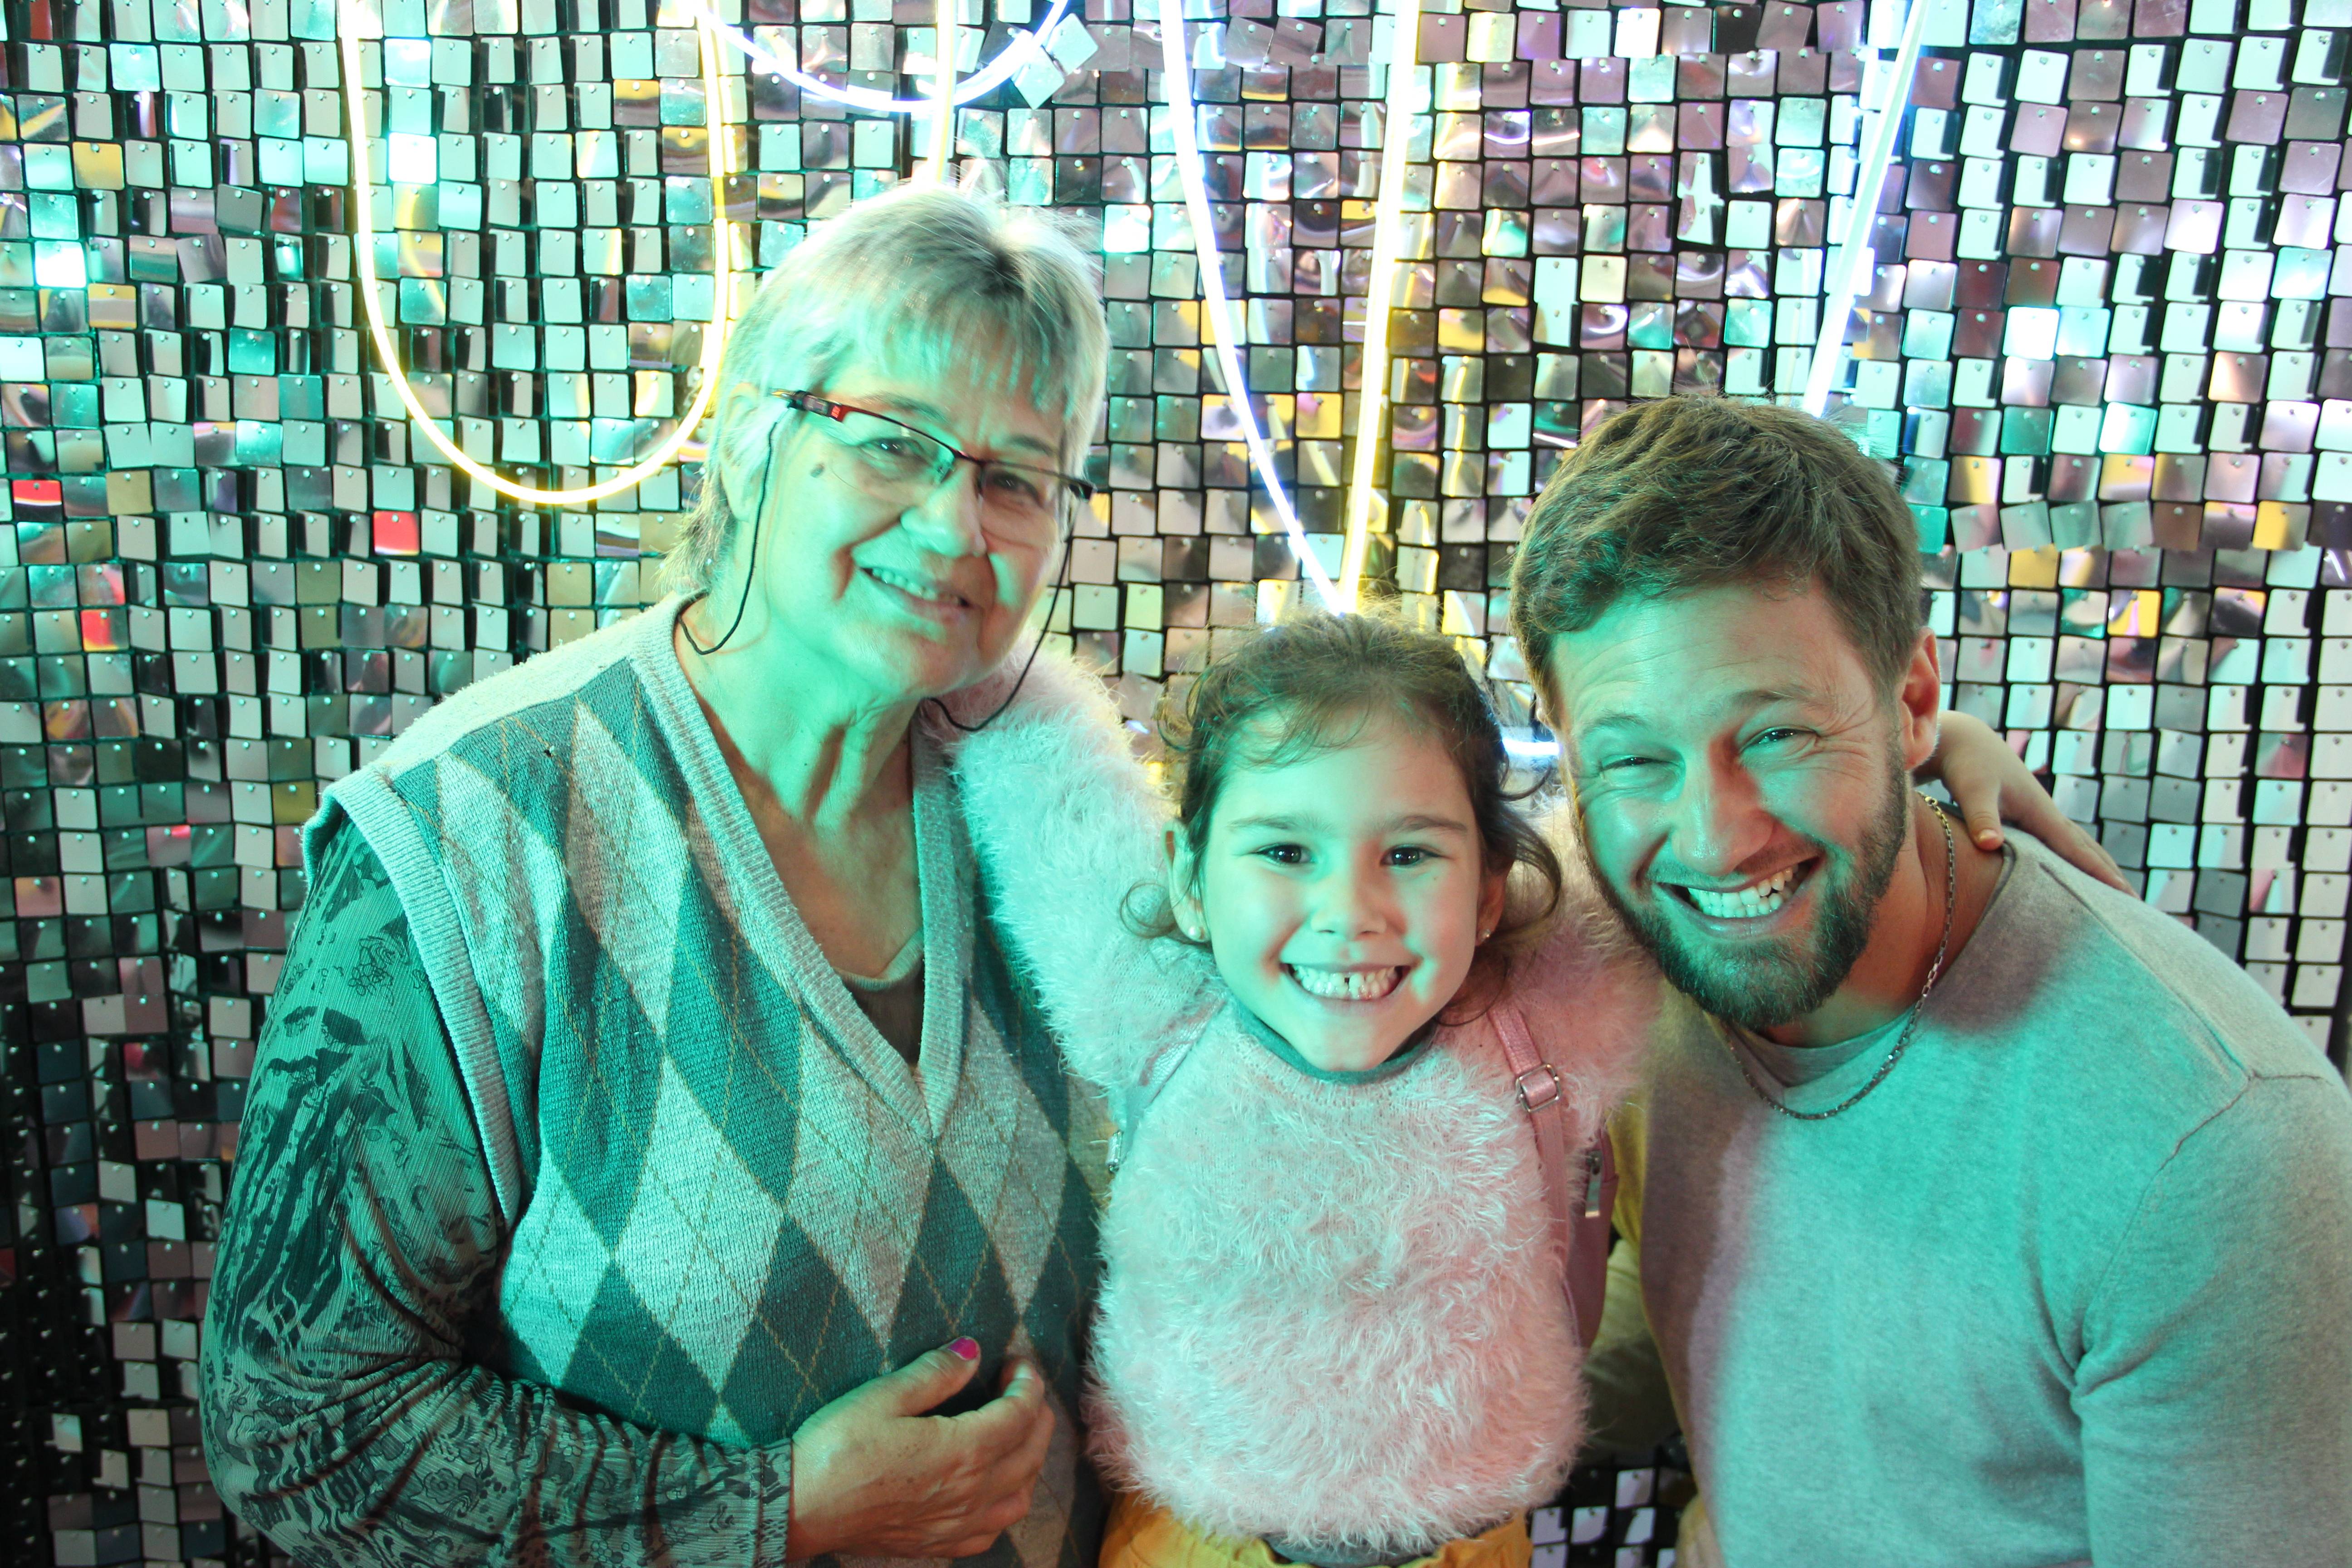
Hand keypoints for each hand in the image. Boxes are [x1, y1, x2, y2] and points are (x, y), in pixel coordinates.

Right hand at [786, 1341, 1055, 1559]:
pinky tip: (993, 1489)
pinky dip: (1004, 1505)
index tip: (1017, 1362)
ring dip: (1030, 1462)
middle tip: (1023, 1389)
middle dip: (1037, 1416)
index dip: (1027, 1382)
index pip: (1020, 1414)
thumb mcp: (884, 1395)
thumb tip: (973, 1351)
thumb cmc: (837, 1447)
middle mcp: (970, 1493)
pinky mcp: (937, 1545)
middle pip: (1030, 1454)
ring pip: (1019, 1497)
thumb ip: (936, 1373)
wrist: (799, 1508)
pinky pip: (991, 1532)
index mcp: (963, 1451)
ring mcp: (956, 1525)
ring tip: (1017, 1435)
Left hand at [1925, 712, 2129, 891]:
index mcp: (2040, 812)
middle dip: (2110, 875)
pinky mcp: (2026, 816)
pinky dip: (2074, 859)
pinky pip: (2059, 843)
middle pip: (2086, 849)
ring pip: (2075, 845)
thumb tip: (1990, 844)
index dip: (2100, 873)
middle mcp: (2046, 814)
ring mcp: (2038, 815)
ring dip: (2097, 867)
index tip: (2126, 896)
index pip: (2076, 849)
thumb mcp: (1974, 791)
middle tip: (2136, 904)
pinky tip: (2074, 873)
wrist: (1964, 740)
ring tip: (2117, 892)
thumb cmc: (1967, 765)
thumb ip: (1982, 818)